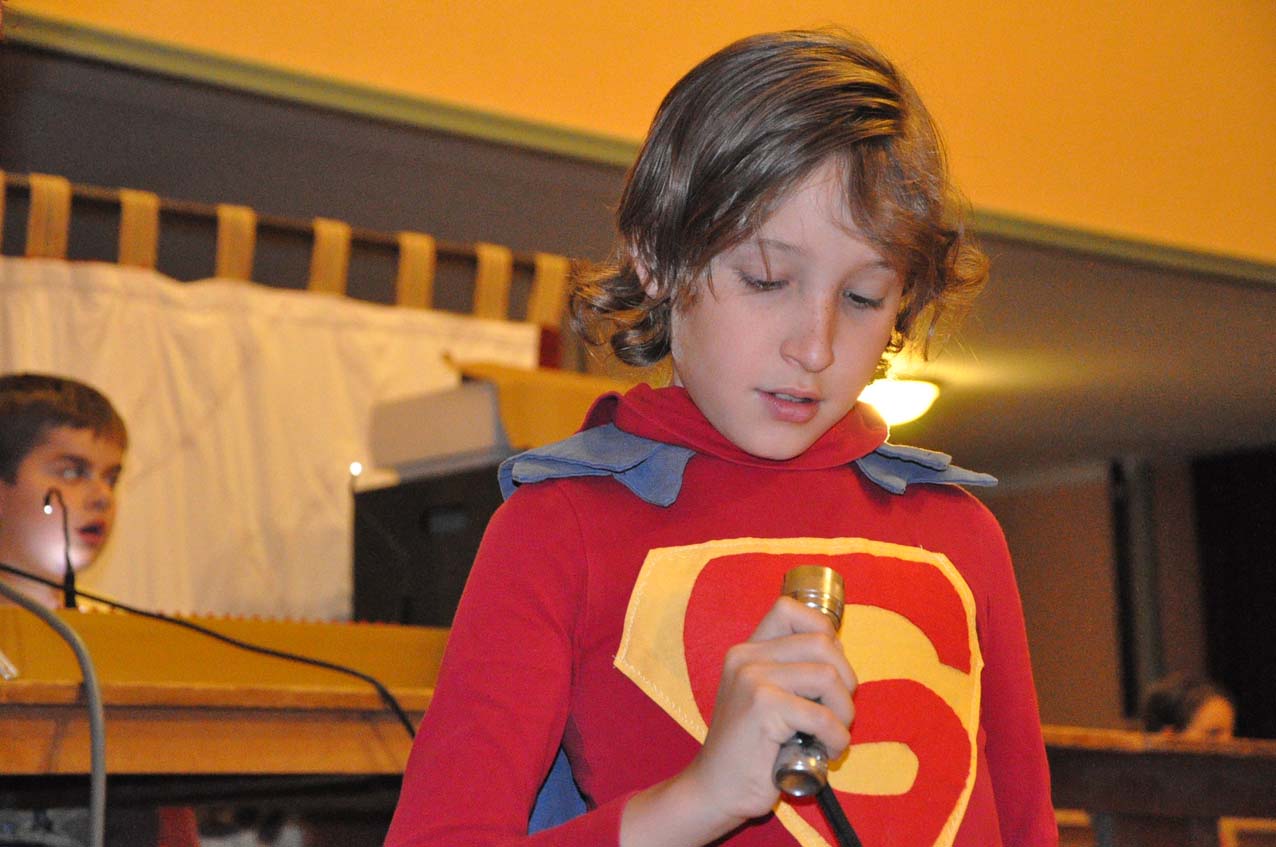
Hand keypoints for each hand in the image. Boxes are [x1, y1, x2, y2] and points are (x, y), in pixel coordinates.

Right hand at [621, 596, 856, 846]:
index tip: (830, 670)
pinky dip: (836, 738)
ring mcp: (752, 679)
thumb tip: (836, 649)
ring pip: (828, 676)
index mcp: (747, 650)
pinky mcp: (763, 707)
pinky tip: (824, 753)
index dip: (823, 631)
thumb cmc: (750, 750)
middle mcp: (747, 657)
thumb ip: (790, 671)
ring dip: (843, 712)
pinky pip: (822, 716)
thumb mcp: (765, 698)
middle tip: (837, 713)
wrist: (715, 790)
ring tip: (830, 736)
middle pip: (822, 642)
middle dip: (845, 681)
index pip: (790, 609)